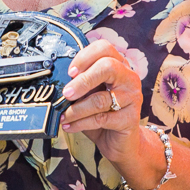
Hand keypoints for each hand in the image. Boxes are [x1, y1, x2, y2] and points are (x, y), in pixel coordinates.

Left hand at [59, 39, 152, 174]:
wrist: (120, 141)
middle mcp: (129, 78)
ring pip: (100, 98)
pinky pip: (101, 118)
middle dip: (82, 81)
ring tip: (63, 115)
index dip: (84, 57)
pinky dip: (81, 123)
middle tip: (67, 93)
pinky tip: (70, 125)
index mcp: (119, 66)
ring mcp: (132, 97)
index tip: (70, 72)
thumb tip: (57, 81)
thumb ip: (80, 84)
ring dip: (76, 109)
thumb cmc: (102, 113)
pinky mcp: (130, 118)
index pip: (104, 48)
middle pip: (108, 67)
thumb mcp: (90, 94)